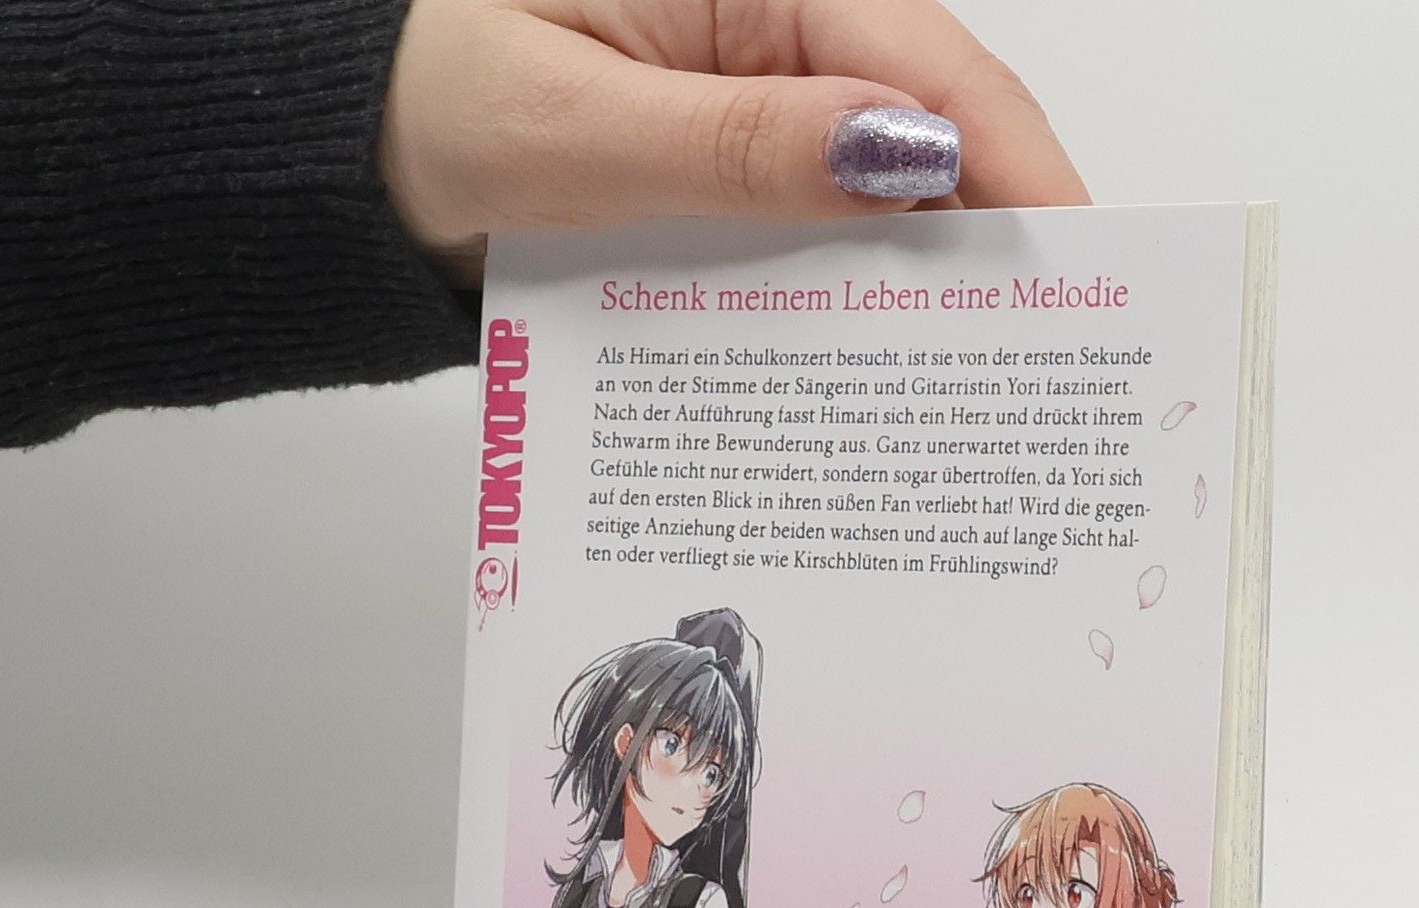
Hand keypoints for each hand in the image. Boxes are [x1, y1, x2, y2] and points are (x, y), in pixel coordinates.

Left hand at [381, 0, 1089, 284]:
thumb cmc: (421, 103)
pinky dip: (853, 277)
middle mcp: (765, 20)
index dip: (1017, 164)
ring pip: (882, 176)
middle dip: (997, 223)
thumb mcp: (574, 131)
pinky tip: (880, 343)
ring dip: (931, 264)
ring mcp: (751, 91)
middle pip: (928, 118)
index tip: (1083, 260)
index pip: (926, 63)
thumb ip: (737, 147)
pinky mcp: (729, 152)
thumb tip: (900, 160)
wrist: (335, 145)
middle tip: (1055, 342)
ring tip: (988, 362)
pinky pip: (817, 211)